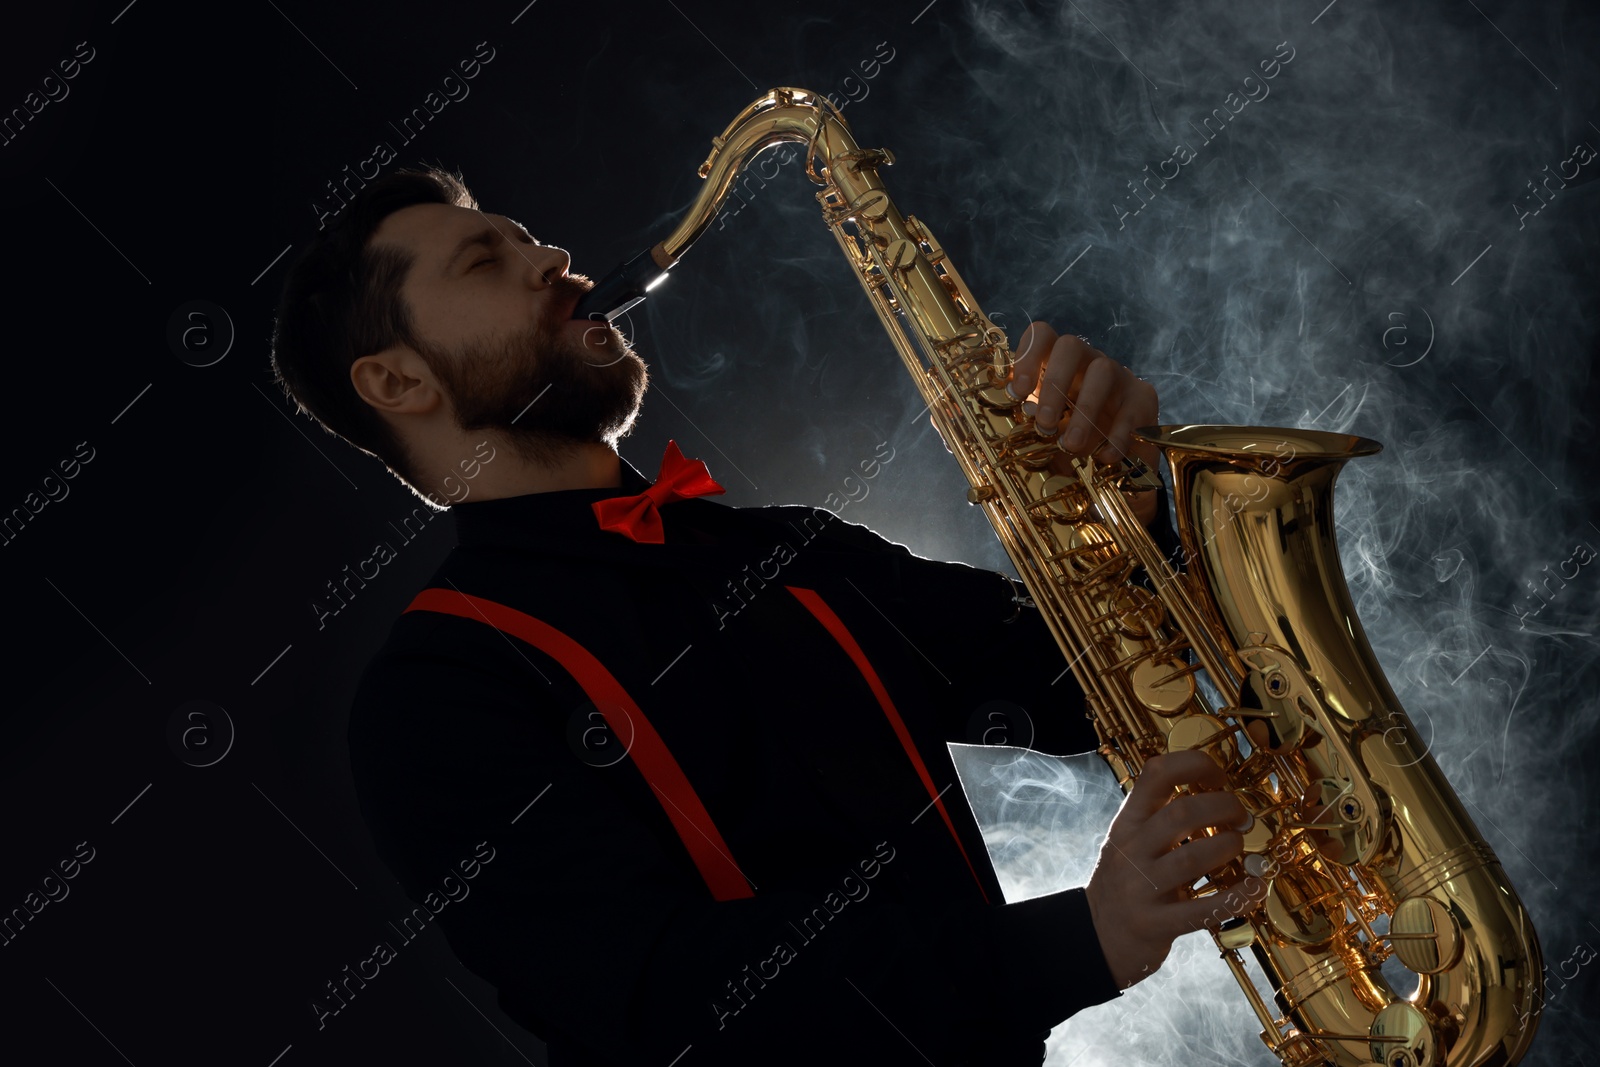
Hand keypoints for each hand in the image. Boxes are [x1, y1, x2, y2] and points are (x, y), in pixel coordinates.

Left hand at [1006, 322, 1161, 524]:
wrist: (1116, 466)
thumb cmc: (1071, 442)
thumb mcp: (1048, 434)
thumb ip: (1031, 425)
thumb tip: (1015, 420)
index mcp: (1057, 365)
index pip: (1042, 336)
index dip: (1027, 356)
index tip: (1017, 393)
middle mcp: (1087, 361)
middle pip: (1071, 346)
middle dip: (1054, 383)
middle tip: (1045, 424)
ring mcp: (1118, 376)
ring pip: (1103, 371)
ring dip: (1084, 409)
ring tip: (1072, 445)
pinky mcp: (1143, 397)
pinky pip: (1131, 407)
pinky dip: (1116, 435)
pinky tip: (1104, 457)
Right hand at [1083, 750, 1260, 989]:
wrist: (1094, 937)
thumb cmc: (1122, 885)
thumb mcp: (1128, 842)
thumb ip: (1158, 819)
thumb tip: (1215, 795)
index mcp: (1126, 823)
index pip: (1156, 773)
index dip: (1195, 765)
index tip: (1218, 776)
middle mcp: (1131, 850)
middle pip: (1183, 812)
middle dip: (1224, 808)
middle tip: (1241, 818)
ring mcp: (1142, 888)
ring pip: (1194, 857)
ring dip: (1229, 848)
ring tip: (1241, 849)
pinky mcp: (1157, 924)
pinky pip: (1204, 909)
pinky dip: (1238, 897)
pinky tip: (1255, 889)